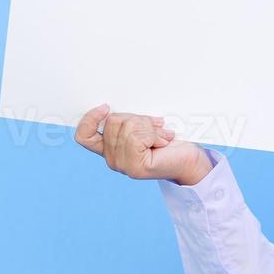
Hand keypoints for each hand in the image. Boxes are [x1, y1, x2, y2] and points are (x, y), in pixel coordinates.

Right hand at [74, 105, 211, 183]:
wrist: (189, 160)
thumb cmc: (169, 141)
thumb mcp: (142, 125)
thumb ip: (126, 120)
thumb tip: (114, 108)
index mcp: (110, 148)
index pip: (84, 136)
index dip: (90, 118)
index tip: (106, 106)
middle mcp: (112, 160)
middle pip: (113, 121)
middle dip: (137, 118)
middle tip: (155, 127)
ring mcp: (122, 165)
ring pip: (127, 126)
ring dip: (148, 126)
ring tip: (161, 135)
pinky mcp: (135, 167)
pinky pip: (138, 136)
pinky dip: (154, 134)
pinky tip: (163, 141)